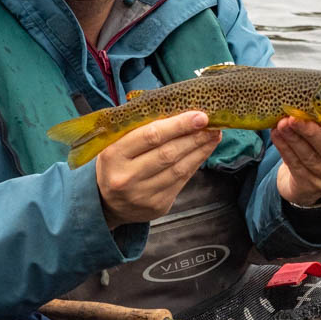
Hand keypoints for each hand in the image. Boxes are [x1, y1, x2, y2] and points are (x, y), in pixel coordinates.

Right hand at [96, 111, 221, 229]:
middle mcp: (126, 177)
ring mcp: (142, 195)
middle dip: (194, 137)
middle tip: (213, 124)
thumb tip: (180, 112)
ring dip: (200, 150)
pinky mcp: (157, 206)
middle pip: (168, 153)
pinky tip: (203, 152)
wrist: (107, 203)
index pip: (150, 137)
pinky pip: (181, 182)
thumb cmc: (116, 164)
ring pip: (179, 169)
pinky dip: (195, 164)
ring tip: (213, 135)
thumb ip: (141, 129)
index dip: (178, 125)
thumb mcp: (116, 143)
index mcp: (113, 155)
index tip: (199, 115)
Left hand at [272, 110, 320, 207]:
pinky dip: (284, 148)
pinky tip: (276, 135)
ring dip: (293, 139)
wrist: (313, 174)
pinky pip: (296, 165)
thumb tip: (304, 100)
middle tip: (294, 118)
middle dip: (310, 133)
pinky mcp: (312, 186)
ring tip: (281, 124)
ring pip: (310, 158)